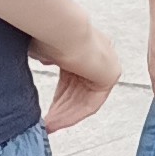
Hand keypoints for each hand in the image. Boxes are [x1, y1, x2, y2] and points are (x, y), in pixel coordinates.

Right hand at [32, 18, 119, 134]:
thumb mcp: (44, 48)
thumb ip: (47, 57)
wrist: (60, 28)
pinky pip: (92, 103)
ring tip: (48, 126)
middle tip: (47, 123)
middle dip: (61, 110)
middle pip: (79, 92)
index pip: (73, 79)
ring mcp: (106, 65)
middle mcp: (98, 55)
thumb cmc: (48, 32)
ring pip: (84, 100)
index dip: (60, 98)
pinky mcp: (110, 74)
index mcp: (84, 47)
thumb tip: (45, 61)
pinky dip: (73, 115)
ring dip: (65, 116)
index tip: (48, 110)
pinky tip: (57, 122)